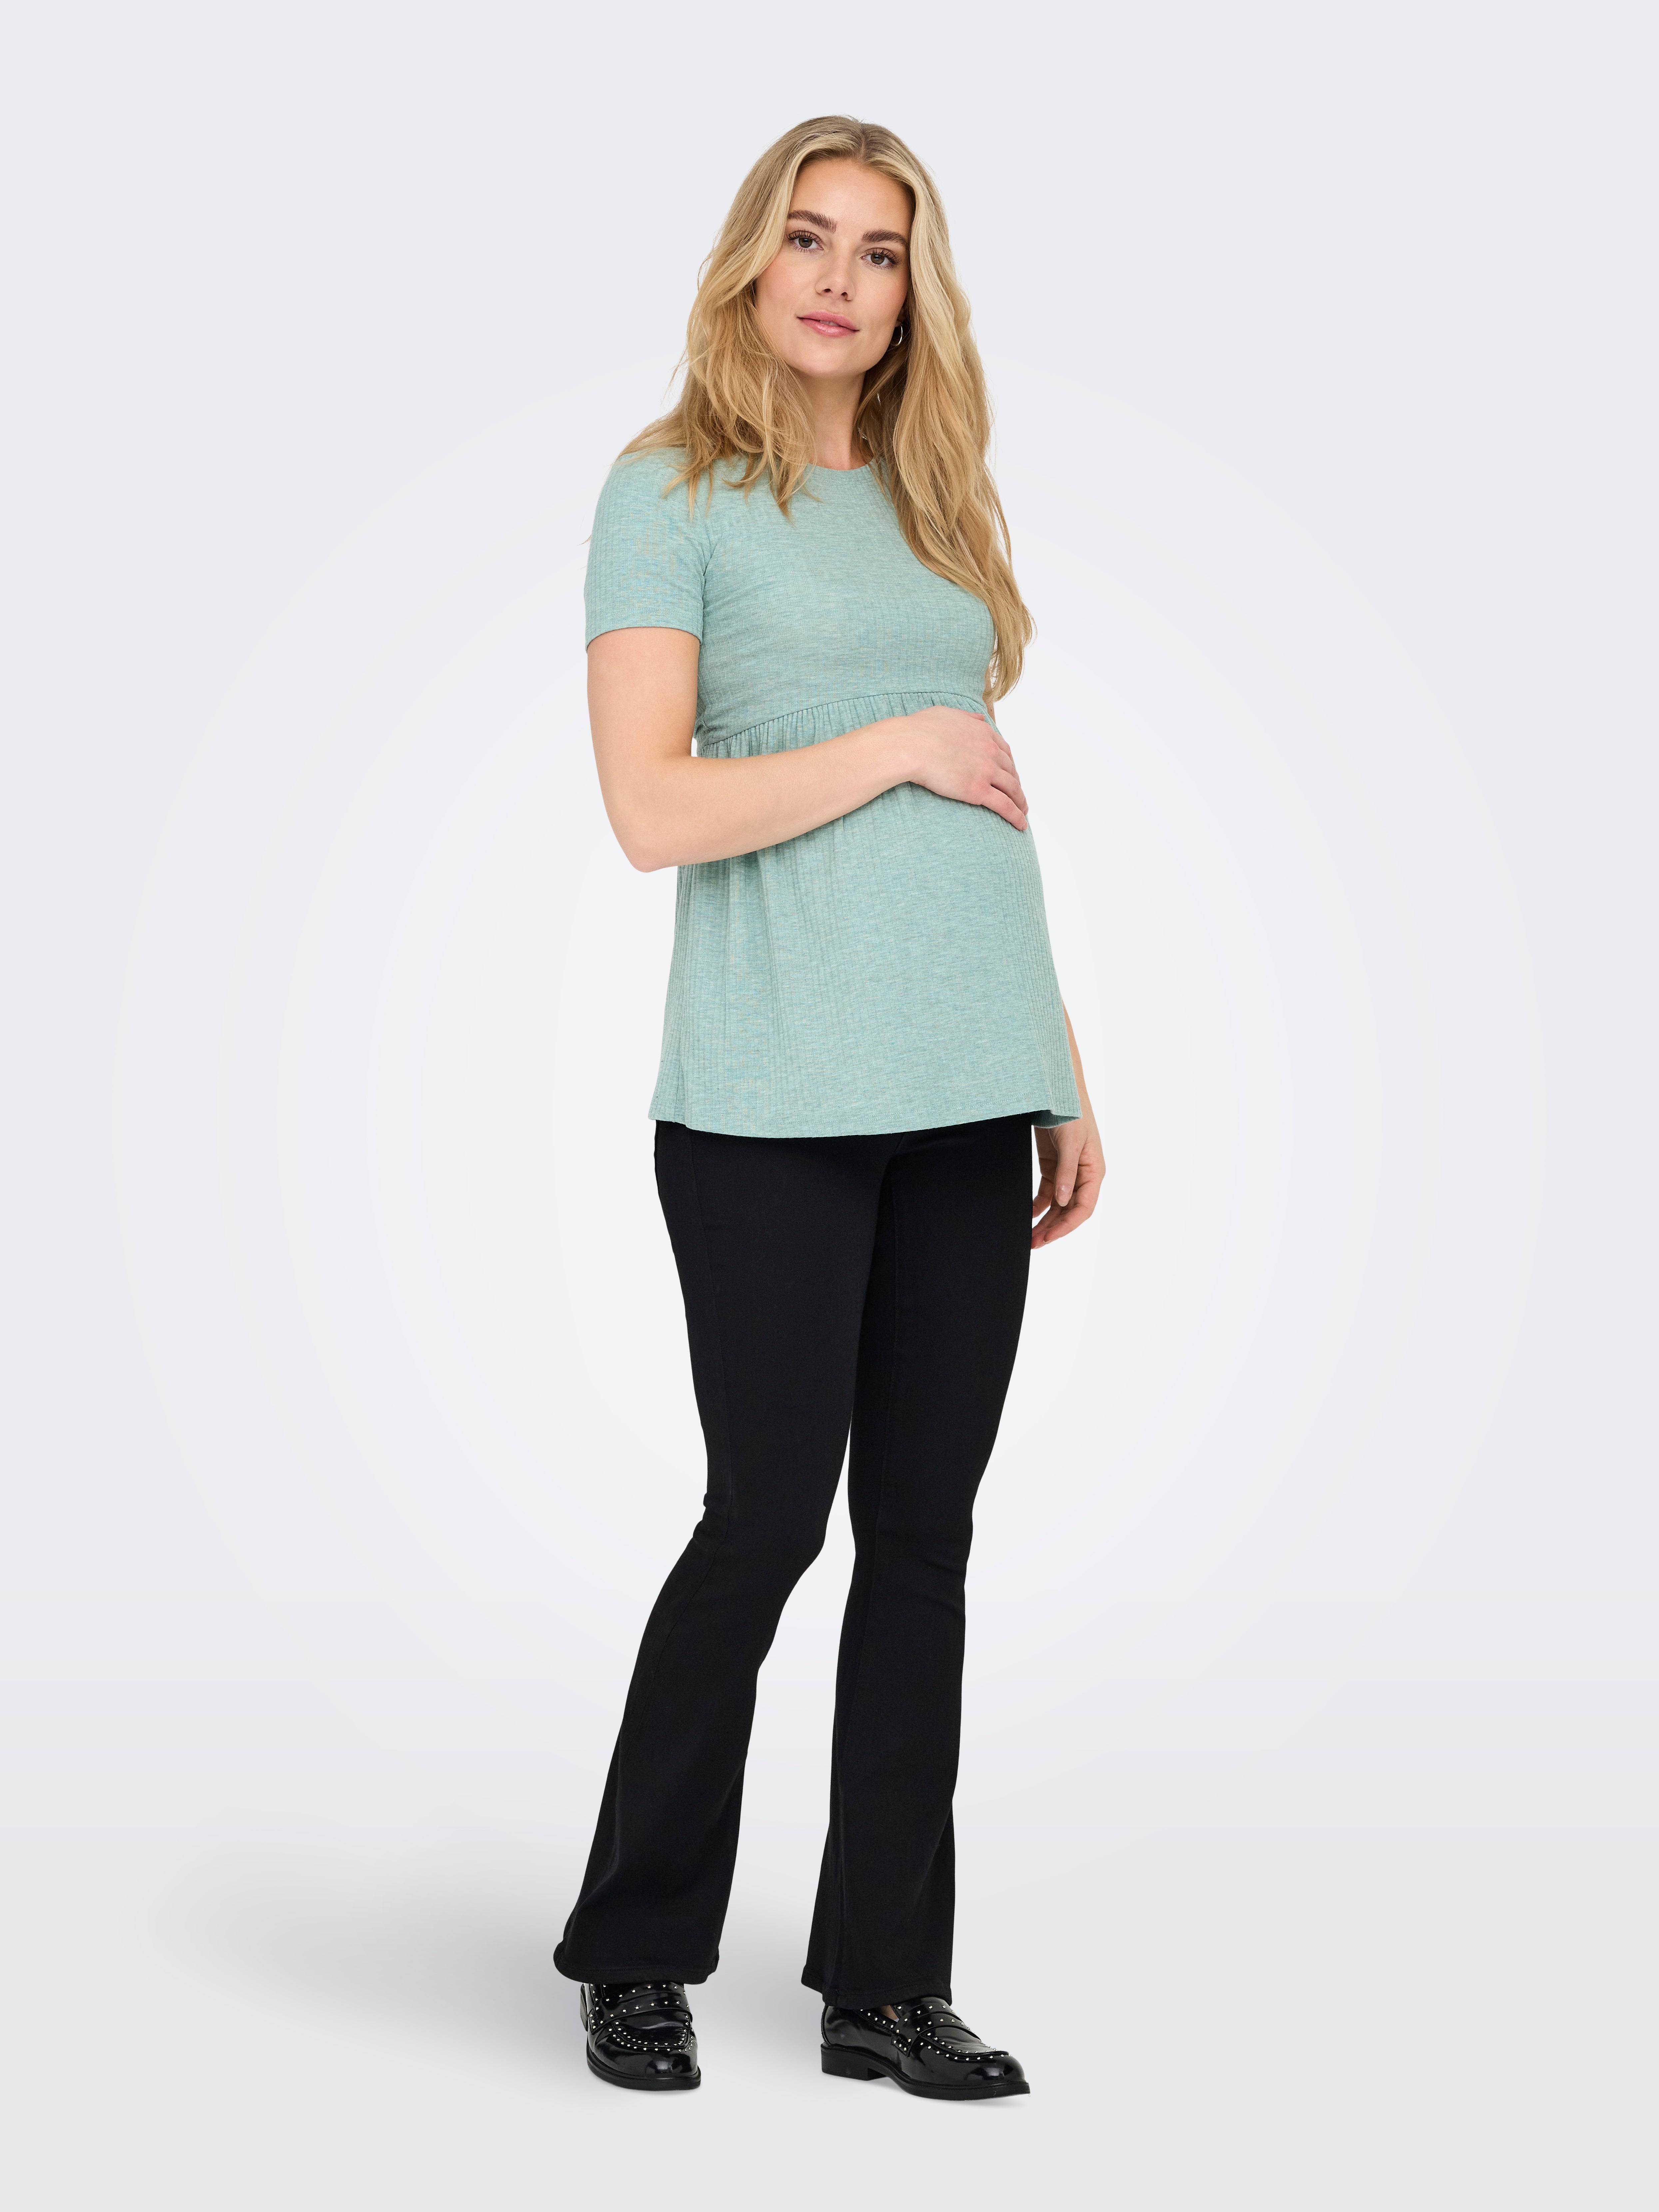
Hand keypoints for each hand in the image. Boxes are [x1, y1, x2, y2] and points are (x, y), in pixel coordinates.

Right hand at [891, 706, 1027, 829]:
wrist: (910, 746)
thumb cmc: (920, 730)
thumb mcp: (948, 714)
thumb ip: (967, 717)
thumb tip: (980, 719)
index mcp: (983, 733)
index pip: (1004, 751)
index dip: (1009, 764)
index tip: (1010, 773)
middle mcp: (990, 751)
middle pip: (1010, 770)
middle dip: (1015, 783)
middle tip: (1017, 795)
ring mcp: (986, 771)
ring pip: (1012, 789)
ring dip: (1020, 801)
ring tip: (1022, 812)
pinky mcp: (979, 790)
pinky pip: (1004, 805)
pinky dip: (1016, 816)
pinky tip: (1021, 825)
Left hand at [1031, 1104, 1102, 1249]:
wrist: (1057, 1088)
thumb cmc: (1071, 1111)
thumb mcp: (1070, 1142)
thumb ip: (1067, 1172)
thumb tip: (1063, 1200)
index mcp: (1094, 1171)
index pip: (1083, 1207)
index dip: (1067, 1225)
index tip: (1049, 1237)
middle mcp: (1083, 1175)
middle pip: (1069, 1210)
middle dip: (1052, 1228)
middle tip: (1032, 1243)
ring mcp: (1068, 1171)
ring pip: (1057, 1204)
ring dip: (1045, 1221)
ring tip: (1029, 1236)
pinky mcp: (1053, 1165)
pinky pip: (1047, 1192)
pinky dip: (1038, 1205)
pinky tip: (1028, 1215)